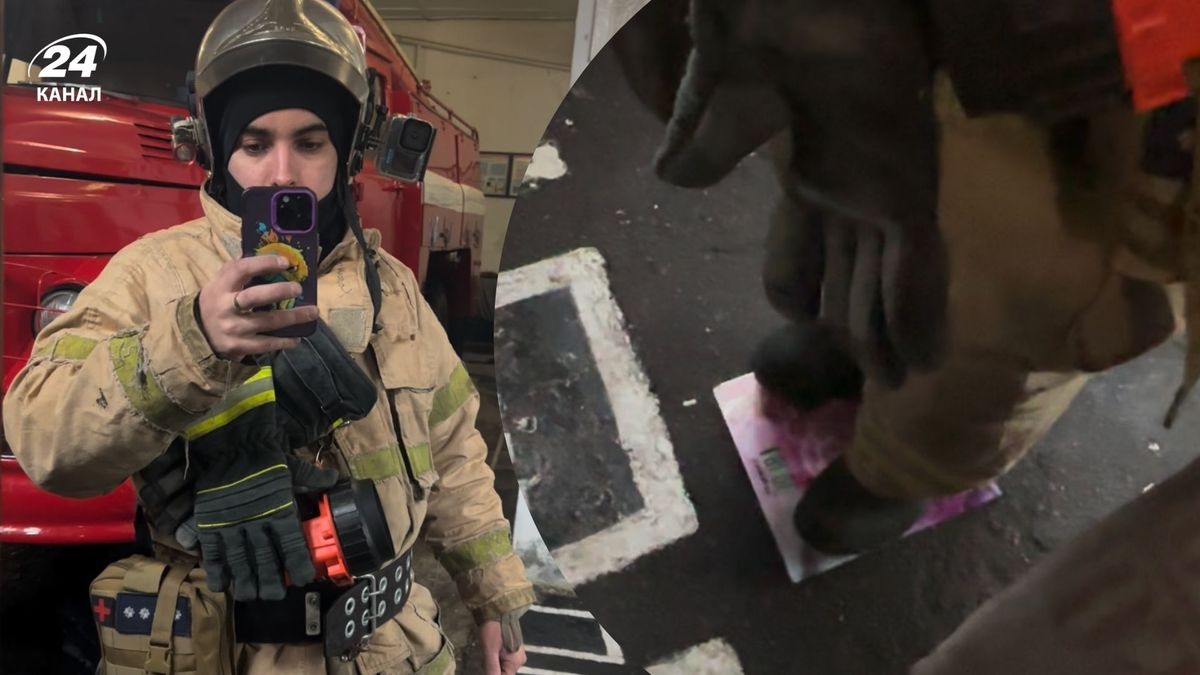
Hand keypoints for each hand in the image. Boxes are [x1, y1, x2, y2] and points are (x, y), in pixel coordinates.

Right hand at [197, 255, 318, 359]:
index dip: (264, 264)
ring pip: (267, 322)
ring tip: (312, 312)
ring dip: (293, 317)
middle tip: (299, 288)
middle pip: (255, 297)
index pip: (242, 270)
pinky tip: (297, 338)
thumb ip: (239, 269)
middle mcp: (225, 307)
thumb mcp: (221, 282)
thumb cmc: (218, 301)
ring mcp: (233, 328)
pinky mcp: (238, 346)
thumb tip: (271, 255)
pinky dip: (284, 341)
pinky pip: (266, 344)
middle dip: (279, 291)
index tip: (285, 262)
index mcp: (221, 286)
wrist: (199, 332)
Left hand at [479, 620, 525, 674]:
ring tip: (486, 654)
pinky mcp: (513, 647)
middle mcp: (519, 659)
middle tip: (484, 660)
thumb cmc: (493, 628)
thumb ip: (491, 668)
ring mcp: (517, 653)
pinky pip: (504, 659)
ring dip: (493, 664)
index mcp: (515, 662)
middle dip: (492, 669)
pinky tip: (489, 651)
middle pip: (504, 672)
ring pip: (503, 666)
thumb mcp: (489, 650)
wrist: (498, 608)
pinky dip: (496, 658)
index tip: (484, 669)